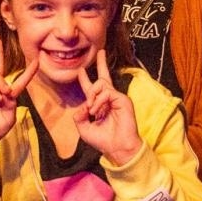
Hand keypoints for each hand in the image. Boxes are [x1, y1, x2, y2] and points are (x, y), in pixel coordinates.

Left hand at [72, 50, 141, 165]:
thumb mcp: (84, 129)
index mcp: (99, 106)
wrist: (117, 148)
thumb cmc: (103, 141)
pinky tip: (97, 111)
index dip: (85, 80)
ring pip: (101, 84)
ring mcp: (117, 98)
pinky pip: (107, 92)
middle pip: (103, 78)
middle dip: (101, 64)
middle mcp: (108, 100)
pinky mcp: (123, 99)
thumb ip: (79, 116)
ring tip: (92, 110)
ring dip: (92, 96)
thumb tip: (82, 105)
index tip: (80, 71)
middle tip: (101, 52)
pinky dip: (99, 101)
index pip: (92, 89)